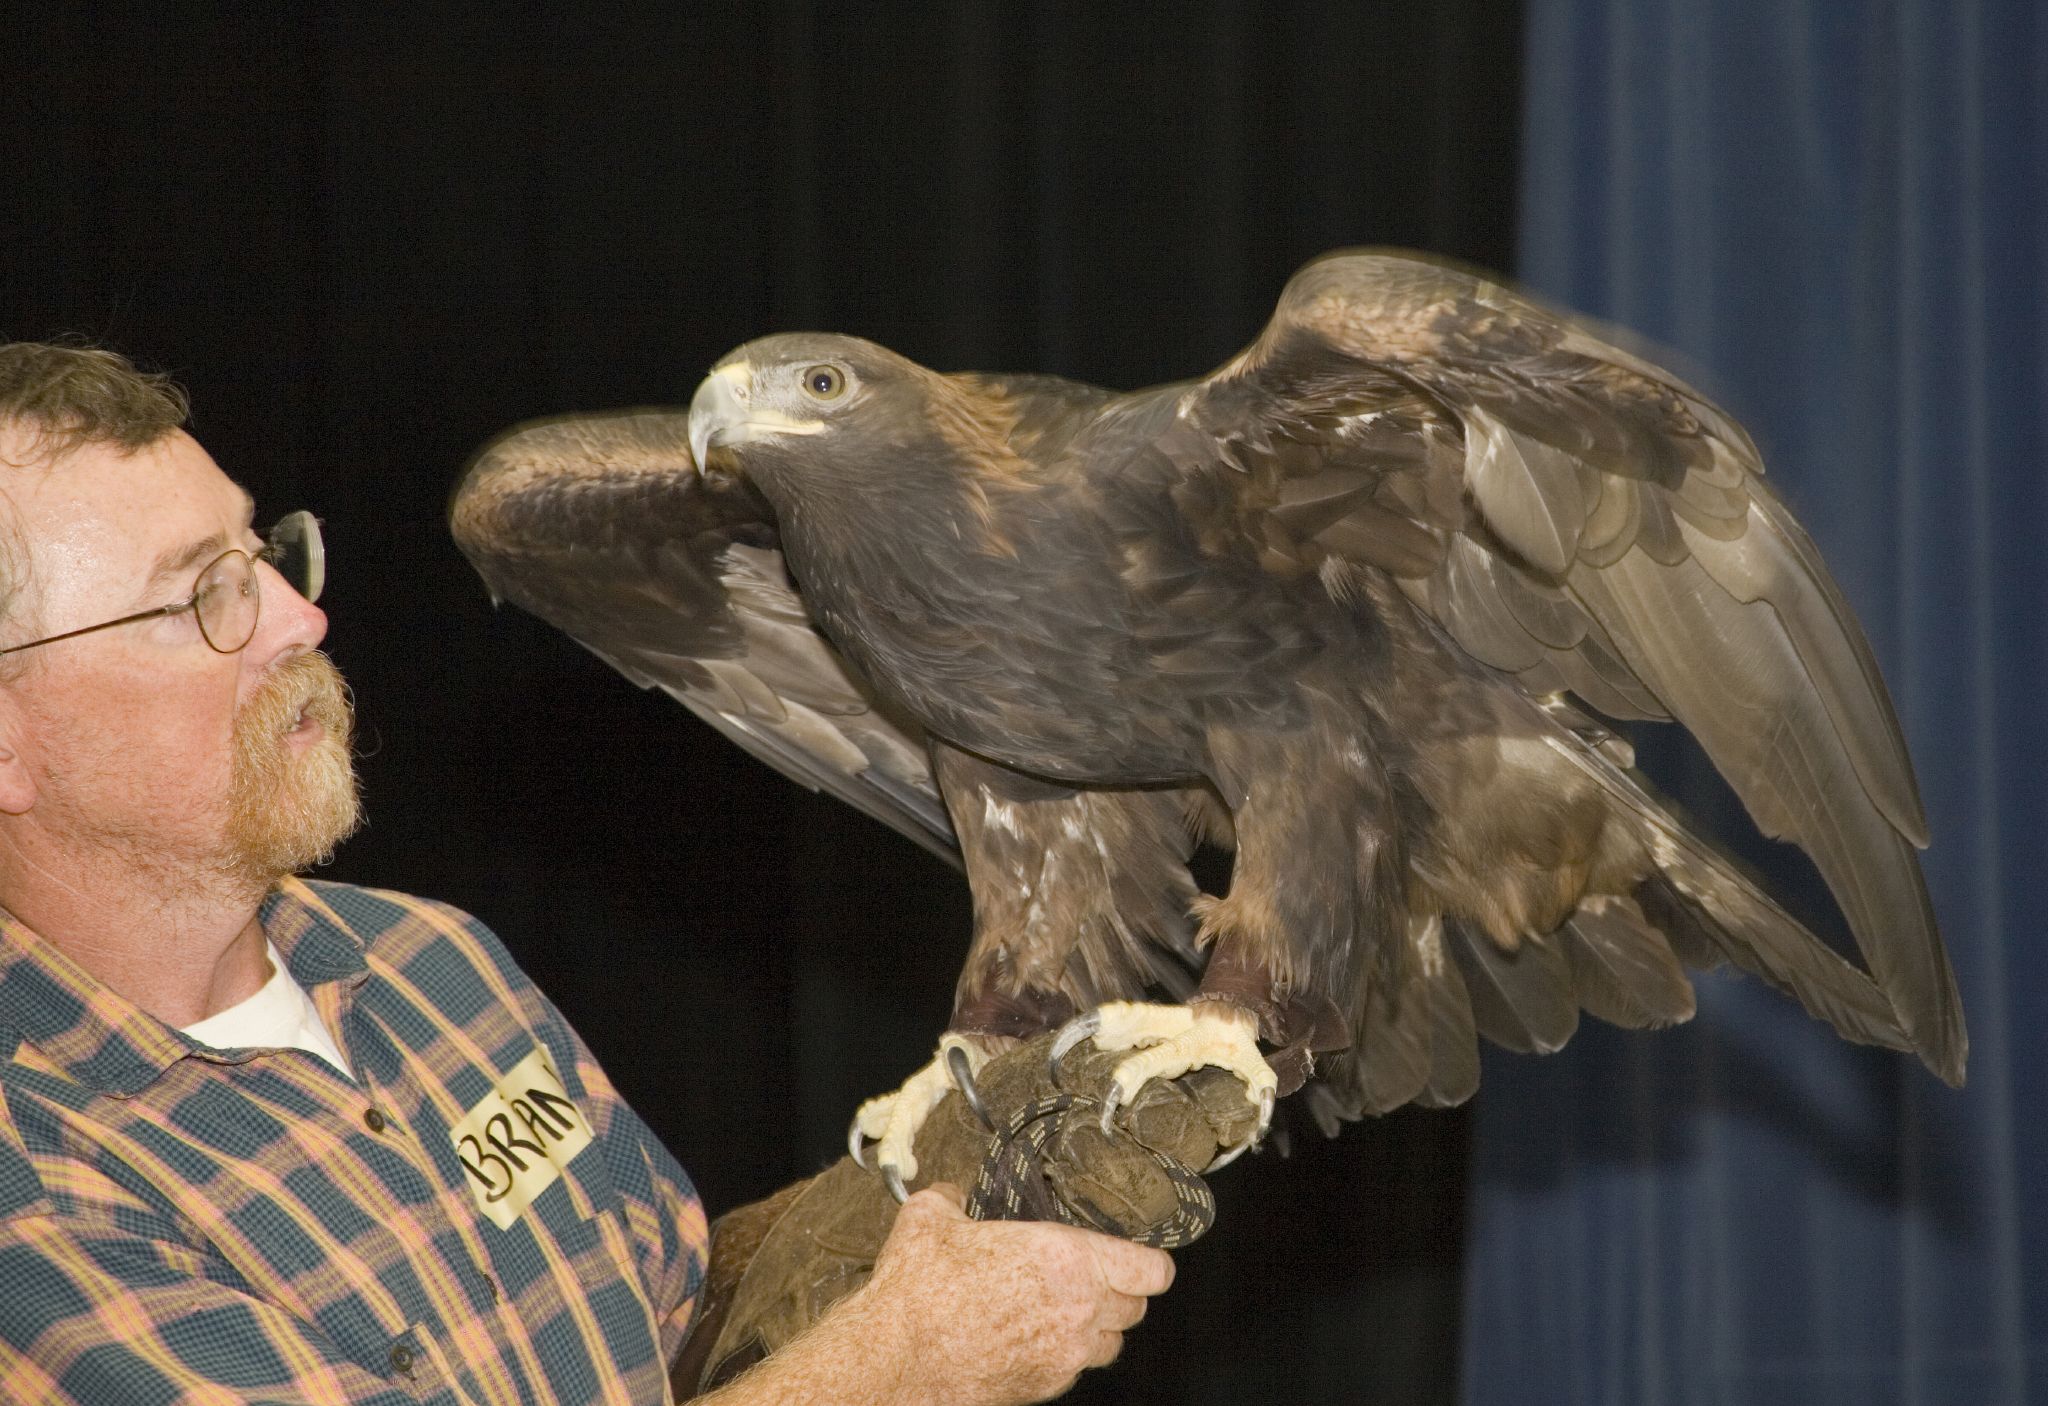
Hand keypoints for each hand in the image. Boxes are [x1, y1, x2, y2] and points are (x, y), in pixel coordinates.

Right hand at [697, 1182, 1173, 1405]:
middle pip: (1136, 1307)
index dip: (1149, 1261)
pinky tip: (1032, 1333)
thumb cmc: (920, 1289)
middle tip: (1092, 1274)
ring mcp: (1064, 1356)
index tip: (1139, 1255)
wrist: (896, 1358)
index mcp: (1068, 1260)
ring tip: (1064, 1306)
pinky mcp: (1045, 1386)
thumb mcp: (935, 1216)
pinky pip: (1076, 1368)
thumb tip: (958, 1190)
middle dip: (1120, 1290)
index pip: (1151, 1270)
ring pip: (1111, 1342)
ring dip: (1098, 1325)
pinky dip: (1066, 1351)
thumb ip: (958, 1195)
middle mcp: (1078, 1311)